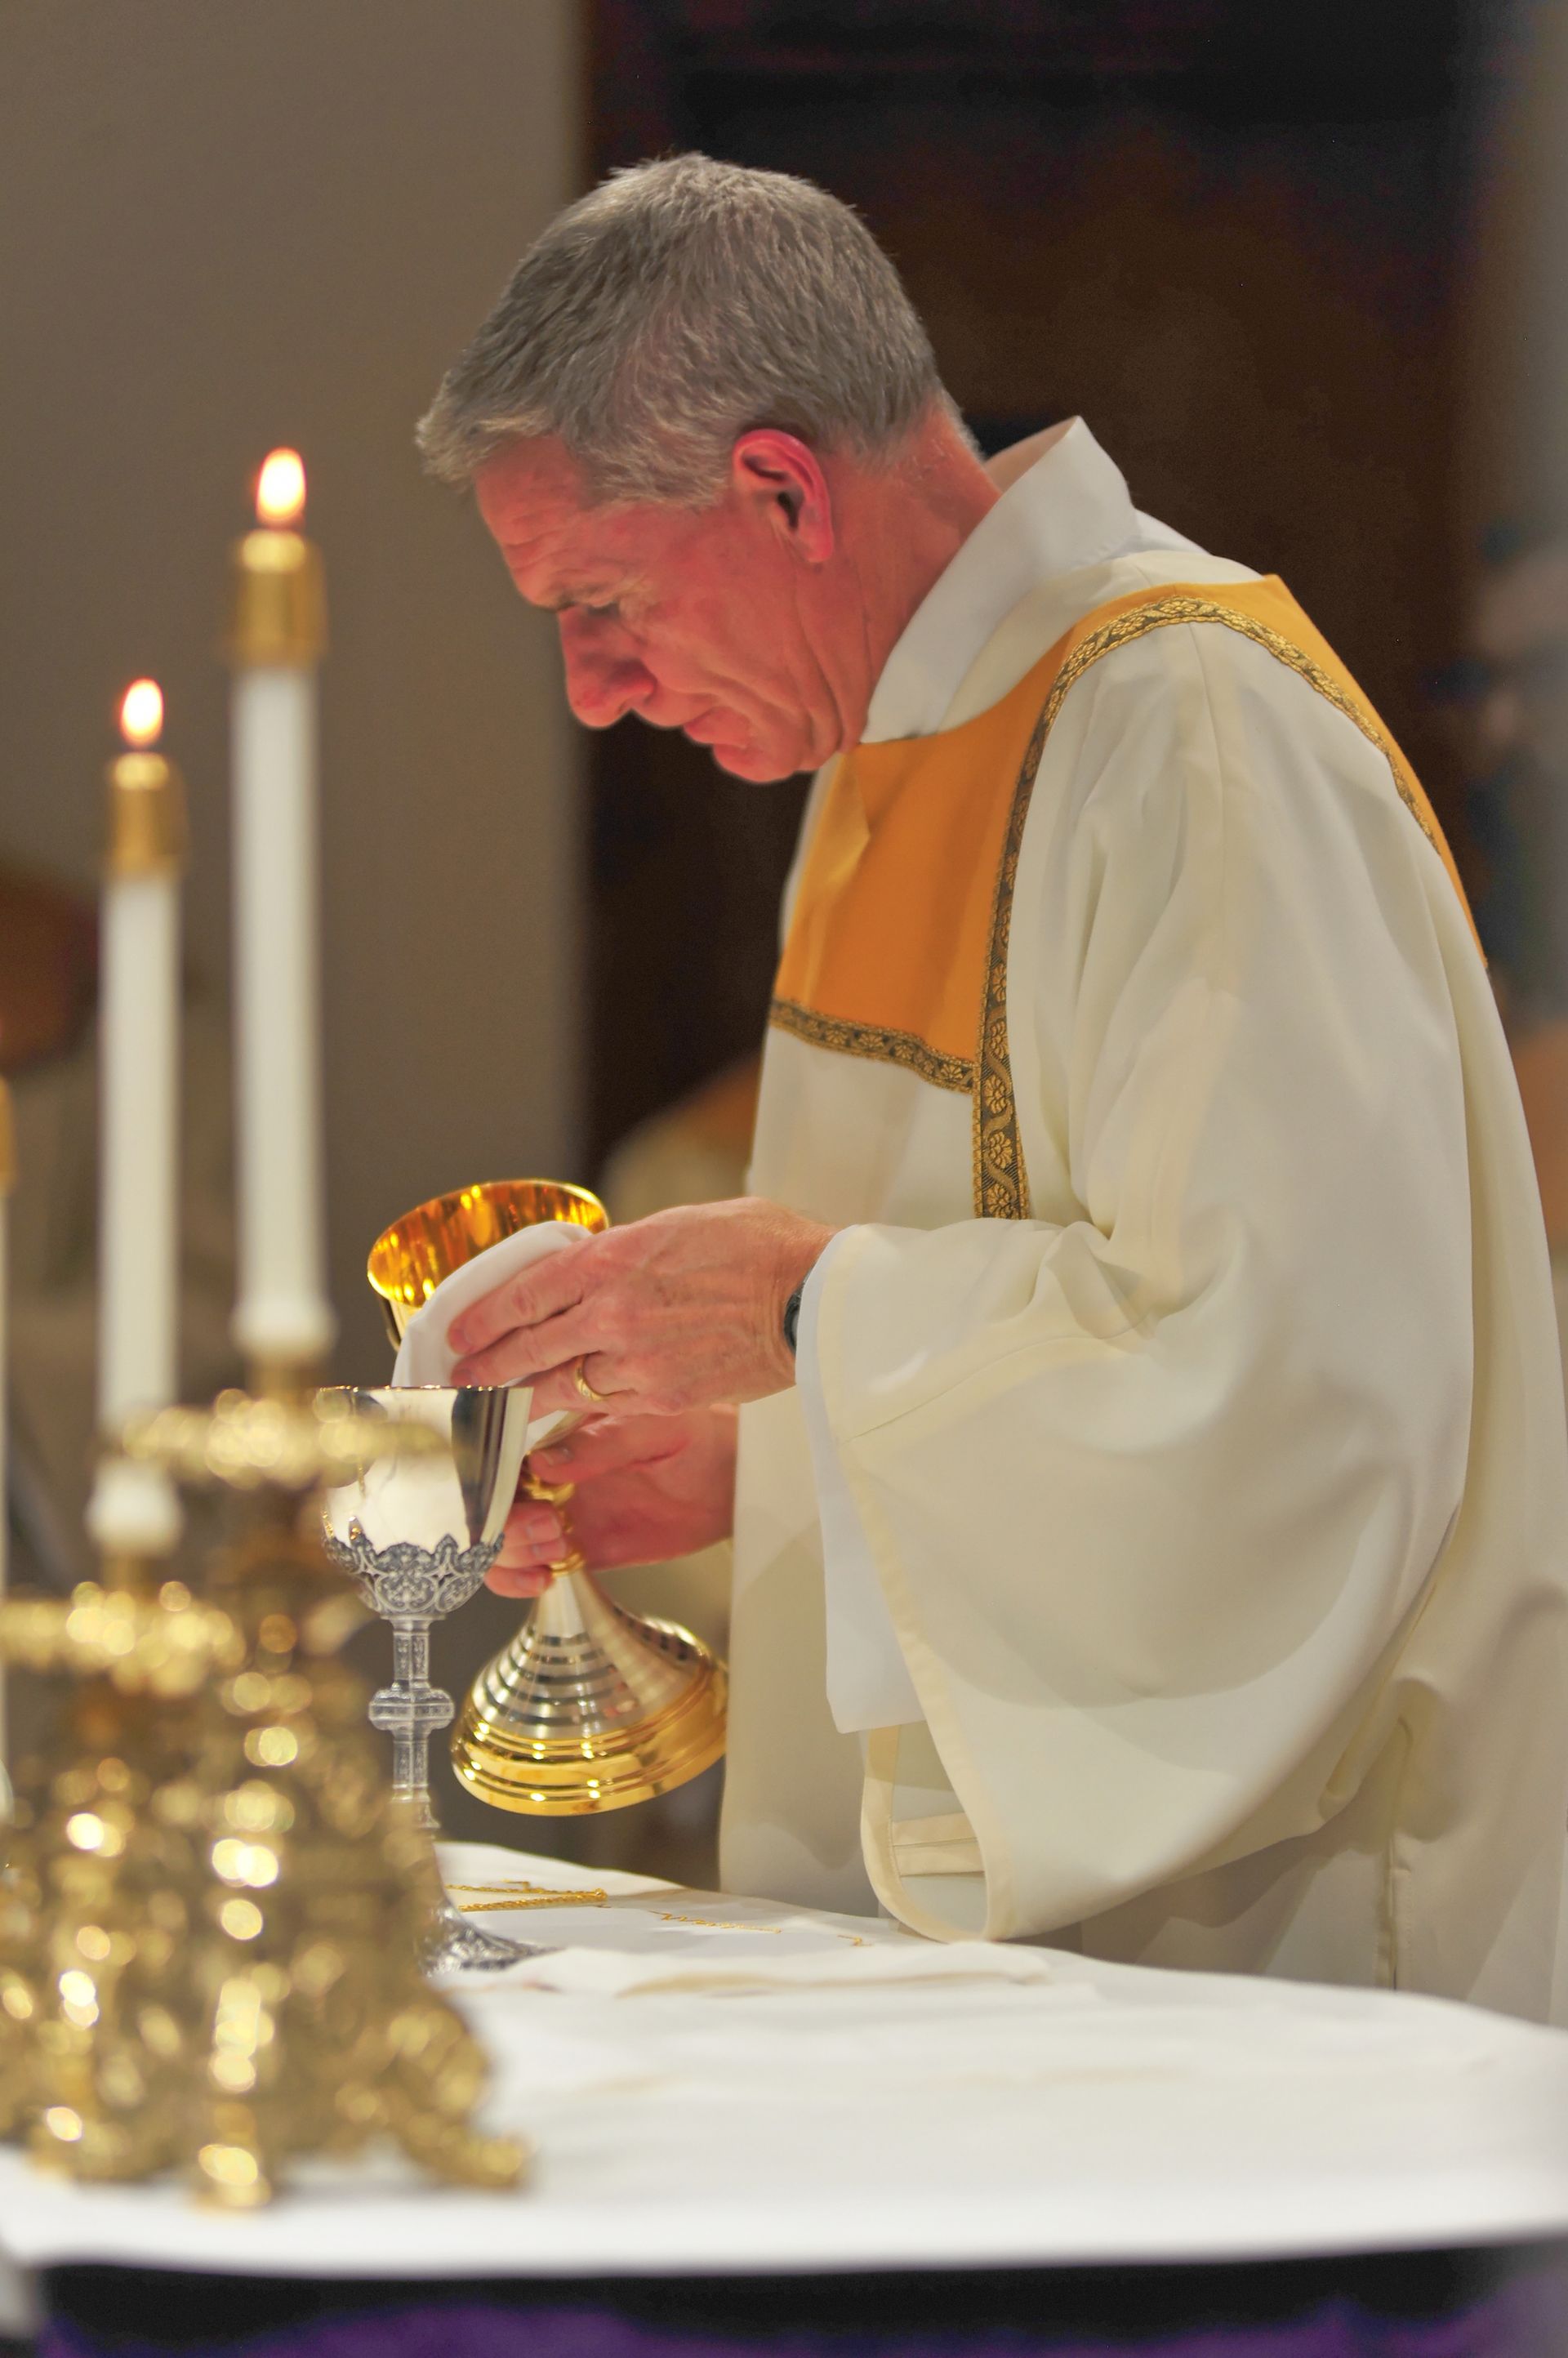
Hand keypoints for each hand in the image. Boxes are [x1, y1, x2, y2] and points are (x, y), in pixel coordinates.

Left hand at [448, 1198, 834, 1415]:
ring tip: (500, 1407)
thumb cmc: (760, 1248)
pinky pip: (606, 1407)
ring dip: (525, 1399)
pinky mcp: (663, 1399)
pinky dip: (580, 1412)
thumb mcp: (680, 1225)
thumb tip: (595, 1268)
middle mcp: (611, 1313)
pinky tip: (566, 1415)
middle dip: (486, 1370)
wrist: (813, 1300)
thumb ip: (627, 1252)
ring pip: (560, 1388)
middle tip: (460, 1382)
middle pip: (527, 1350)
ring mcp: (635, 1362)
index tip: (459, 1334)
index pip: (523, 1294)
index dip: (482, 1319)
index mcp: (610, 1260)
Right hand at [487, 1405, 737, 1596]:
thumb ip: (603, 1443)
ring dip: (511, 1555)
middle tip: (549, 1525)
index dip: (491, 1483)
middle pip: (491, 1507)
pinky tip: (543, 1578)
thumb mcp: (655, 1427)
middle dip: (503, 1525)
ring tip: (556, 1546)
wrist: (734, 1473)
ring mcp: (564, 1514)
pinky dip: (521, 1582)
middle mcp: (553, 1478)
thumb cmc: (699, 1433)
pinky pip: (533, 1569)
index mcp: (561, 1438)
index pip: (498, 1459)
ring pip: (503, 1543)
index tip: (513, 1497)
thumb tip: (544, 1461)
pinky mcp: (583, 1549)